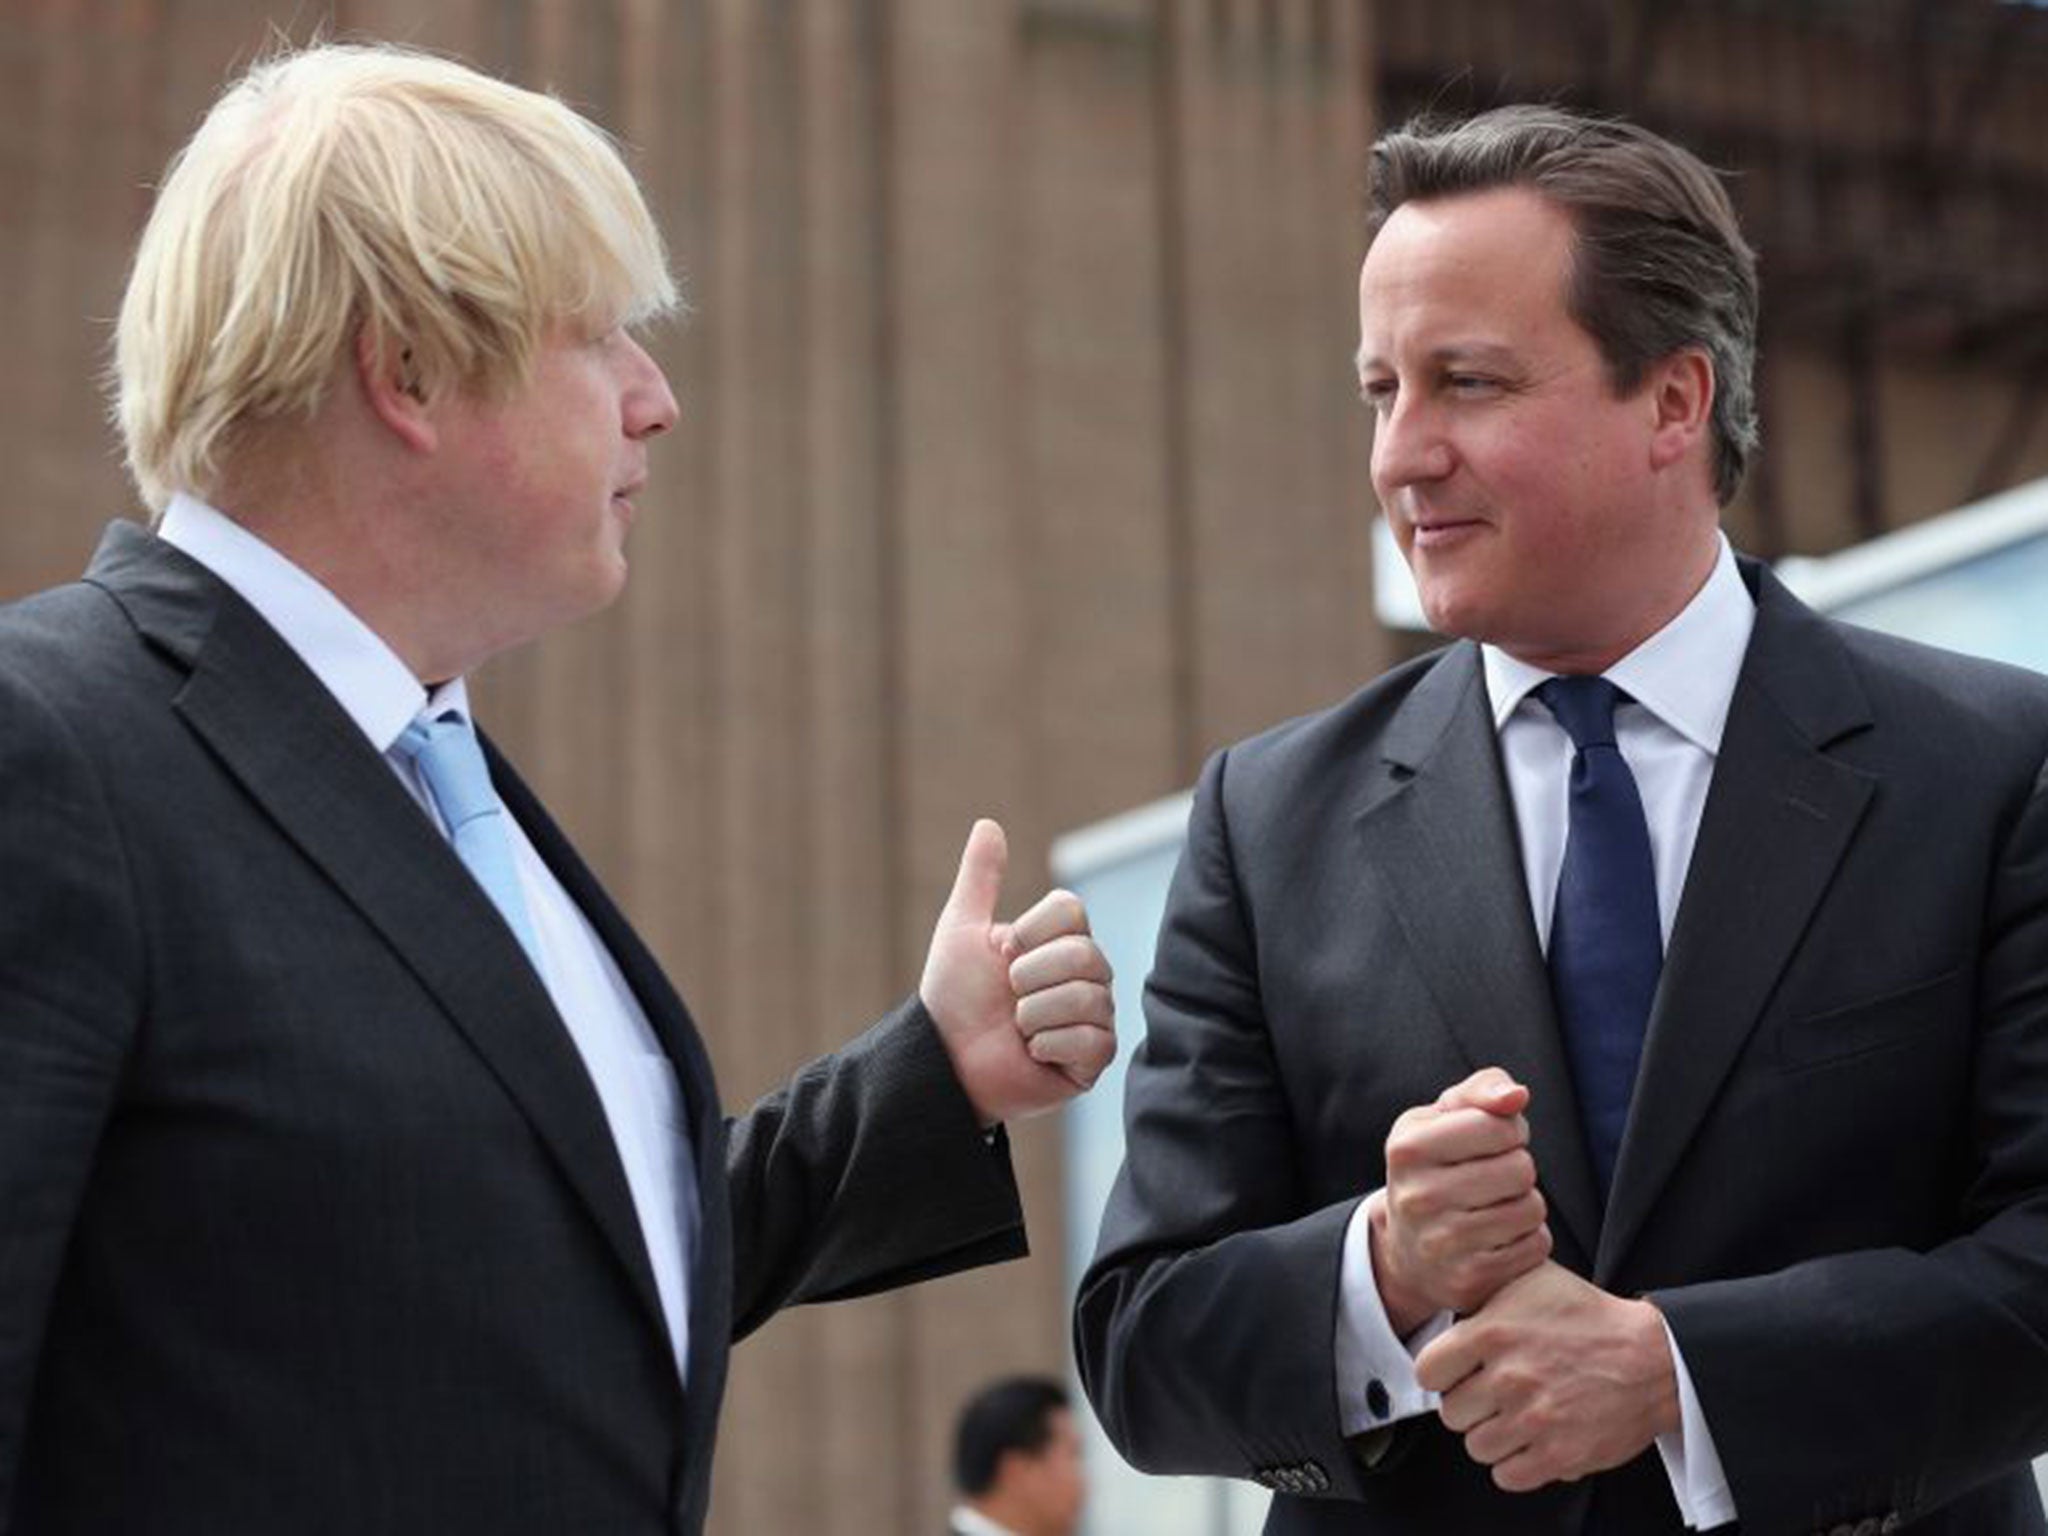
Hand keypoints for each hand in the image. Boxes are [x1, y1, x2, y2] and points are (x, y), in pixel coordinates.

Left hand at [919, 819, 1115, 1124]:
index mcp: (1060, 943)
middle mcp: (1086, 978)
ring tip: (1016, 1027)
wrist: (943, 1059)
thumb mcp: (962, 929)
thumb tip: (988, 824)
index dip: (1034, 930)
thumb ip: (981, 878)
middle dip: (1030, 976)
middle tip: (1007, 995)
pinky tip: (1031, 1052)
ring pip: (1086, 998)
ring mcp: (1093, 1019)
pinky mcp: (1092, 1061)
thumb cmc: (953, 997)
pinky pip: (1092, 1040)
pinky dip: (1049, 1044)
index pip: (1073, 912)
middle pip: (1085, 954)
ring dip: (1033, 1014)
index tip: (1003, 951)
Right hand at [1370, 1067, 1549, 1335]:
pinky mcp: (1467, 1279)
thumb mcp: (1443, 1119)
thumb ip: (1482, 1091)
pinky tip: (1501, 1236)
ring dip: (1526, 1204)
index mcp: (1408, 1148)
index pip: (1499, 1126)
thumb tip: (1516, 1095)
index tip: (1492, 1142)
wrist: (1408, 1248)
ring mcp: (1441, 1244)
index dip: (1509, 1131)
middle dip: (1518, 1168)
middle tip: (1495, 1178)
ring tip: (1497, 1205)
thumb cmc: (1436, 1166)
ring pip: (1532, 1208)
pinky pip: (1535, 1247)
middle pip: (1520, 1168)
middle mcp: (1418, 1197)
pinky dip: (1529, 1238)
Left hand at [1416, 1261, 1678, 1491]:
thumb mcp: (1531, 1280)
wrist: (1652, 1358)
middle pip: (1451, 1413)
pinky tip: (1530, 1440)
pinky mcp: (1559, 1454)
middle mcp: (1509, 1377)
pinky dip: (1515, 1463)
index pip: (1427, 1370)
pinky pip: (1508, 1475)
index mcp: (1493, 1332)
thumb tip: (1452, 1301)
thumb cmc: (1589, 1316)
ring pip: (1476, 1447)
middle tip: (1492, 1395)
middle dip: (1469, 1405)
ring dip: (1492, 1435)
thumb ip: (1484, 1292)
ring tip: (1514, 1417)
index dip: (1440, 1373)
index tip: (1456, 1373)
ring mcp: (1534, 1419)